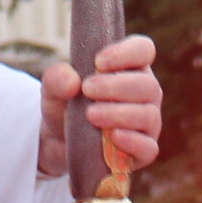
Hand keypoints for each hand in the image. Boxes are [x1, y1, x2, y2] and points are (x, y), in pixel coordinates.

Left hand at [36, 34, 161, 180]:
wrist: (57, 141)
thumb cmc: (65, 104)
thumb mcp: (52, 88)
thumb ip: (57, 78)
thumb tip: (73, 81)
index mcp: (129, 68)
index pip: (143, 50)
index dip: (127, 52)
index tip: (99, 61)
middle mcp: (144, 94)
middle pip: (147, 85)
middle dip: (116, 86)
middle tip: (87, 89)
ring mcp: (147, 124)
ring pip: (148, 115)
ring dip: (119, 114)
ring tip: (91, 115)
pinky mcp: (142, 152)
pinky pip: (149, 148)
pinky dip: (133, 141)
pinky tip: (114, 137)